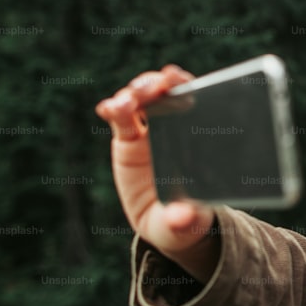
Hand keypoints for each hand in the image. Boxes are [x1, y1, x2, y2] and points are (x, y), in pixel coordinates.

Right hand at [95, 65, 219, 280]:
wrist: (168, 225)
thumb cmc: (187, 217)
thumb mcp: (188, 223)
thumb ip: (185, 221)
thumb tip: (184, 219)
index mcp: (197, 138)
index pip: (194, 100)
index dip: (185, 85)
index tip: (177, 79)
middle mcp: (175, 127)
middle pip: (165, 92)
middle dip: (157, 83)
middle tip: (154, 86)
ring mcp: (150, 130)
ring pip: (141, 99)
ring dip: (134, 92)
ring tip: (126, 103)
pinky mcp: (128, 139)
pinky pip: (120, 118)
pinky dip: (113, 108)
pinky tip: (108, 108)